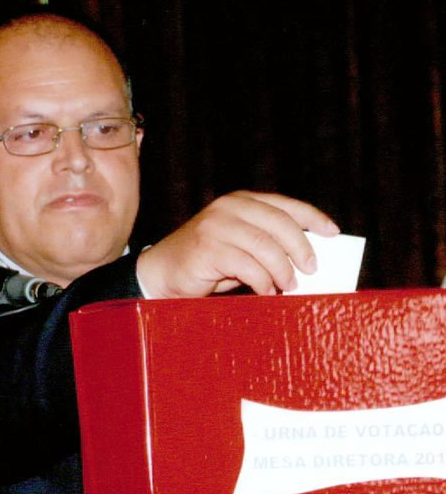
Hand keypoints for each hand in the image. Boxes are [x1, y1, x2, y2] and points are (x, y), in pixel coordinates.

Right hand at [136, 190, 339, 298]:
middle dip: (301, 248)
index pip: (284, 204)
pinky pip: (248, 266)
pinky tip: (265, 292)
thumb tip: (308, 260)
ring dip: (283, 270)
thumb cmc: (207, 264)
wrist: (161, 274)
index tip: (333, 233)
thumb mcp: (240, 247)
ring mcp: (216, 225)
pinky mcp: (207, 248)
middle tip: (312, 269)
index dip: (312, 217)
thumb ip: (267, 245)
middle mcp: (228, 208)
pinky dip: (263, 282)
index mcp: (240, 201)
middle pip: (280, 223)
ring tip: (288, 286)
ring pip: (266, 246)